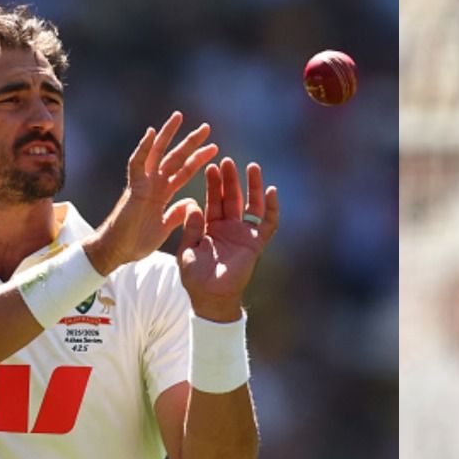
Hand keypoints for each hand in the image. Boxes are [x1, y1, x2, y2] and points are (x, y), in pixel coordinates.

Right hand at [84, 112, 218, 273]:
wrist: (117, 252)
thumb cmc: (136, 241)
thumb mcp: (165, 227)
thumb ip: (177, 214)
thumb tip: (191, 202)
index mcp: (163, 192)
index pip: (184, 171)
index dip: (198, 159)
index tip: (215, 148)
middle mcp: (154, 184)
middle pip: (175, 157)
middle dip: (190, 142)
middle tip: (207, 127)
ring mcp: (143, 184)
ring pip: (157, 153)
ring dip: (168, 135)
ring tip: (179, 117)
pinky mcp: (133, 188)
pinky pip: (137, 164)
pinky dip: (143, 148)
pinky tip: (151, 132)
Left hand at [177, 158, 279, 321]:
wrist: (210, 297)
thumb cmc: (195, 277)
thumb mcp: (186, 249)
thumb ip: (190, 228)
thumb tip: (192, 204)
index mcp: (210, 226)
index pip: (213, 200)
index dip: (213, 184)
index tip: (210, 166)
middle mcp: (228, 227)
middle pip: (232, 197)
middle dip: (230, 179)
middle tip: (227, 161)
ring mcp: (243, 234)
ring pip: (251, 205)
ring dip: (252, 186)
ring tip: (252, 166)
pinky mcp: (256, 243)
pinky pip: (268, 223)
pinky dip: (272, 208)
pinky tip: (272, 190)